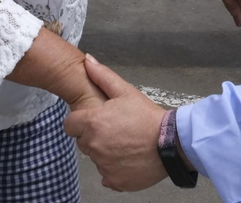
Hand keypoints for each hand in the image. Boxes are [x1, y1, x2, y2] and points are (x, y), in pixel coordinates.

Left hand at [63, 55, 169, 191]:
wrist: (170, 142)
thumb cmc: (147, 117)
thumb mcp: (125, 91)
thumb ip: (102, 76)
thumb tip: (87, 60)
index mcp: (93, 123)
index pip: (70, 125)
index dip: (80, 122)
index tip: (94, 121)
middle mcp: (95, 146)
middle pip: (82, 142)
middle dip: (93, 136)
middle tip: (114, 130)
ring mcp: (104, 165)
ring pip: (95, 158)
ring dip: (104, 152)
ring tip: (124, 143)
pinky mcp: (115, 180)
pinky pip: (106, 175)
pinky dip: (114, 169)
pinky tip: (127, 159)